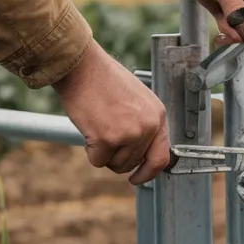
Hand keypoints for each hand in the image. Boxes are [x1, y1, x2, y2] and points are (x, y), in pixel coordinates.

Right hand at [53, 41, 169, 184]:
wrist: (82, 66)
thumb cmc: (103, 80)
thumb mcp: (136, 101)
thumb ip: (142, 126)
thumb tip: (138, 155)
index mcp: (157, 116)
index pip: (161, 157)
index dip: (149, 172)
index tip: (137, 177)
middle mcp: (147, 126)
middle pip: (133, 162)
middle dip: (116, 157)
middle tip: (105, 138)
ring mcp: (129, 133)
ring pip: (115, 164)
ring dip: (104, 153)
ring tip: (98, 126)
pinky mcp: (108, 138)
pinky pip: (98, 160)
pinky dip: (90, 150)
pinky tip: (89, 128)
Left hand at [157, 0, 243, 43]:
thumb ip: (235, 10)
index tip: (239, 33)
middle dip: (242, 36)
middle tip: (225, 36)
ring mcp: (242, 10)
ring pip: (243, 34)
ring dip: (232, 37)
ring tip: (220, 36)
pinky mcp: (228, 15)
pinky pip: (232, 32)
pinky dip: (226, 36)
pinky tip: (219, 36)